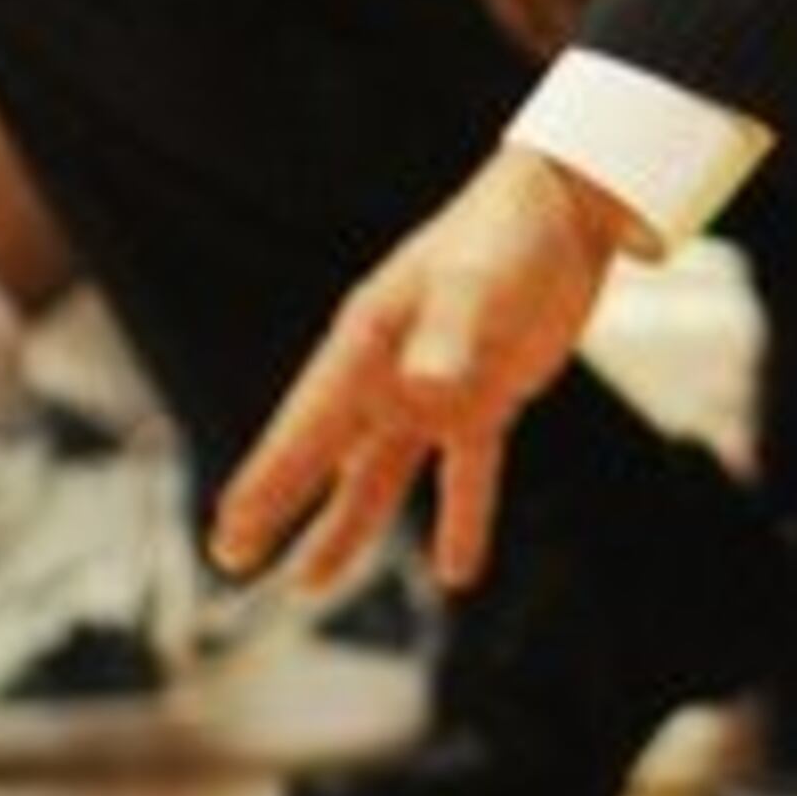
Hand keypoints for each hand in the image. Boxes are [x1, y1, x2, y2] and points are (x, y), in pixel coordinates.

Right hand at [210, 141, 631, 596]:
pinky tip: (457, 573)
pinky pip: (467, 473)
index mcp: (367, 340)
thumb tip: (426, 387)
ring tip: (311, 584)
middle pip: (327, 452)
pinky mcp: (487, 400)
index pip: (307, 421)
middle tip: (232, 560)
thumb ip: (450, 335)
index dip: (269, 478)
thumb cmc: (506, 235)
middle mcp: (390, 372)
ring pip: (381, 473)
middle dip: (282, 505)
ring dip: (350, 525)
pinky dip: (463, 518)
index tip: (229, 529)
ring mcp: (435, 391)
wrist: (568, 211)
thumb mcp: (475, 282)